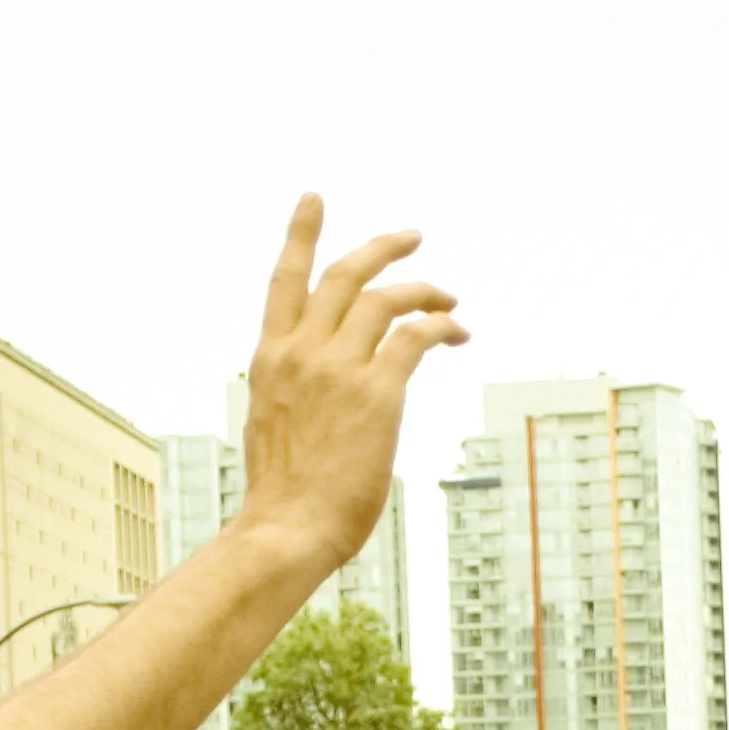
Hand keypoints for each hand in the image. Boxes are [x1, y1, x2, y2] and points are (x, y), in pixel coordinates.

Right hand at [238, 200, 466, 571]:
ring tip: (450, 296)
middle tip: (412, 237)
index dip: (301, 234)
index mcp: (270, 359)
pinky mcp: (378, 393)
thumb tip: (318, 401)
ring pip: (386, 297)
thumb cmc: (283, 499)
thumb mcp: (273, 429)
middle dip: (383, 247)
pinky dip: (442, 326)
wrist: (285, 530)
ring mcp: (338, 369)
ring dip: (424, 288)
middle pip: (345, 275)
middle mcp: (301, 352)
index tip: (314, 199)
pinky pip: (418, 336)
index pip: (285, 281)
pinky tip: (458, 334)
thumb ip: (295, 396)